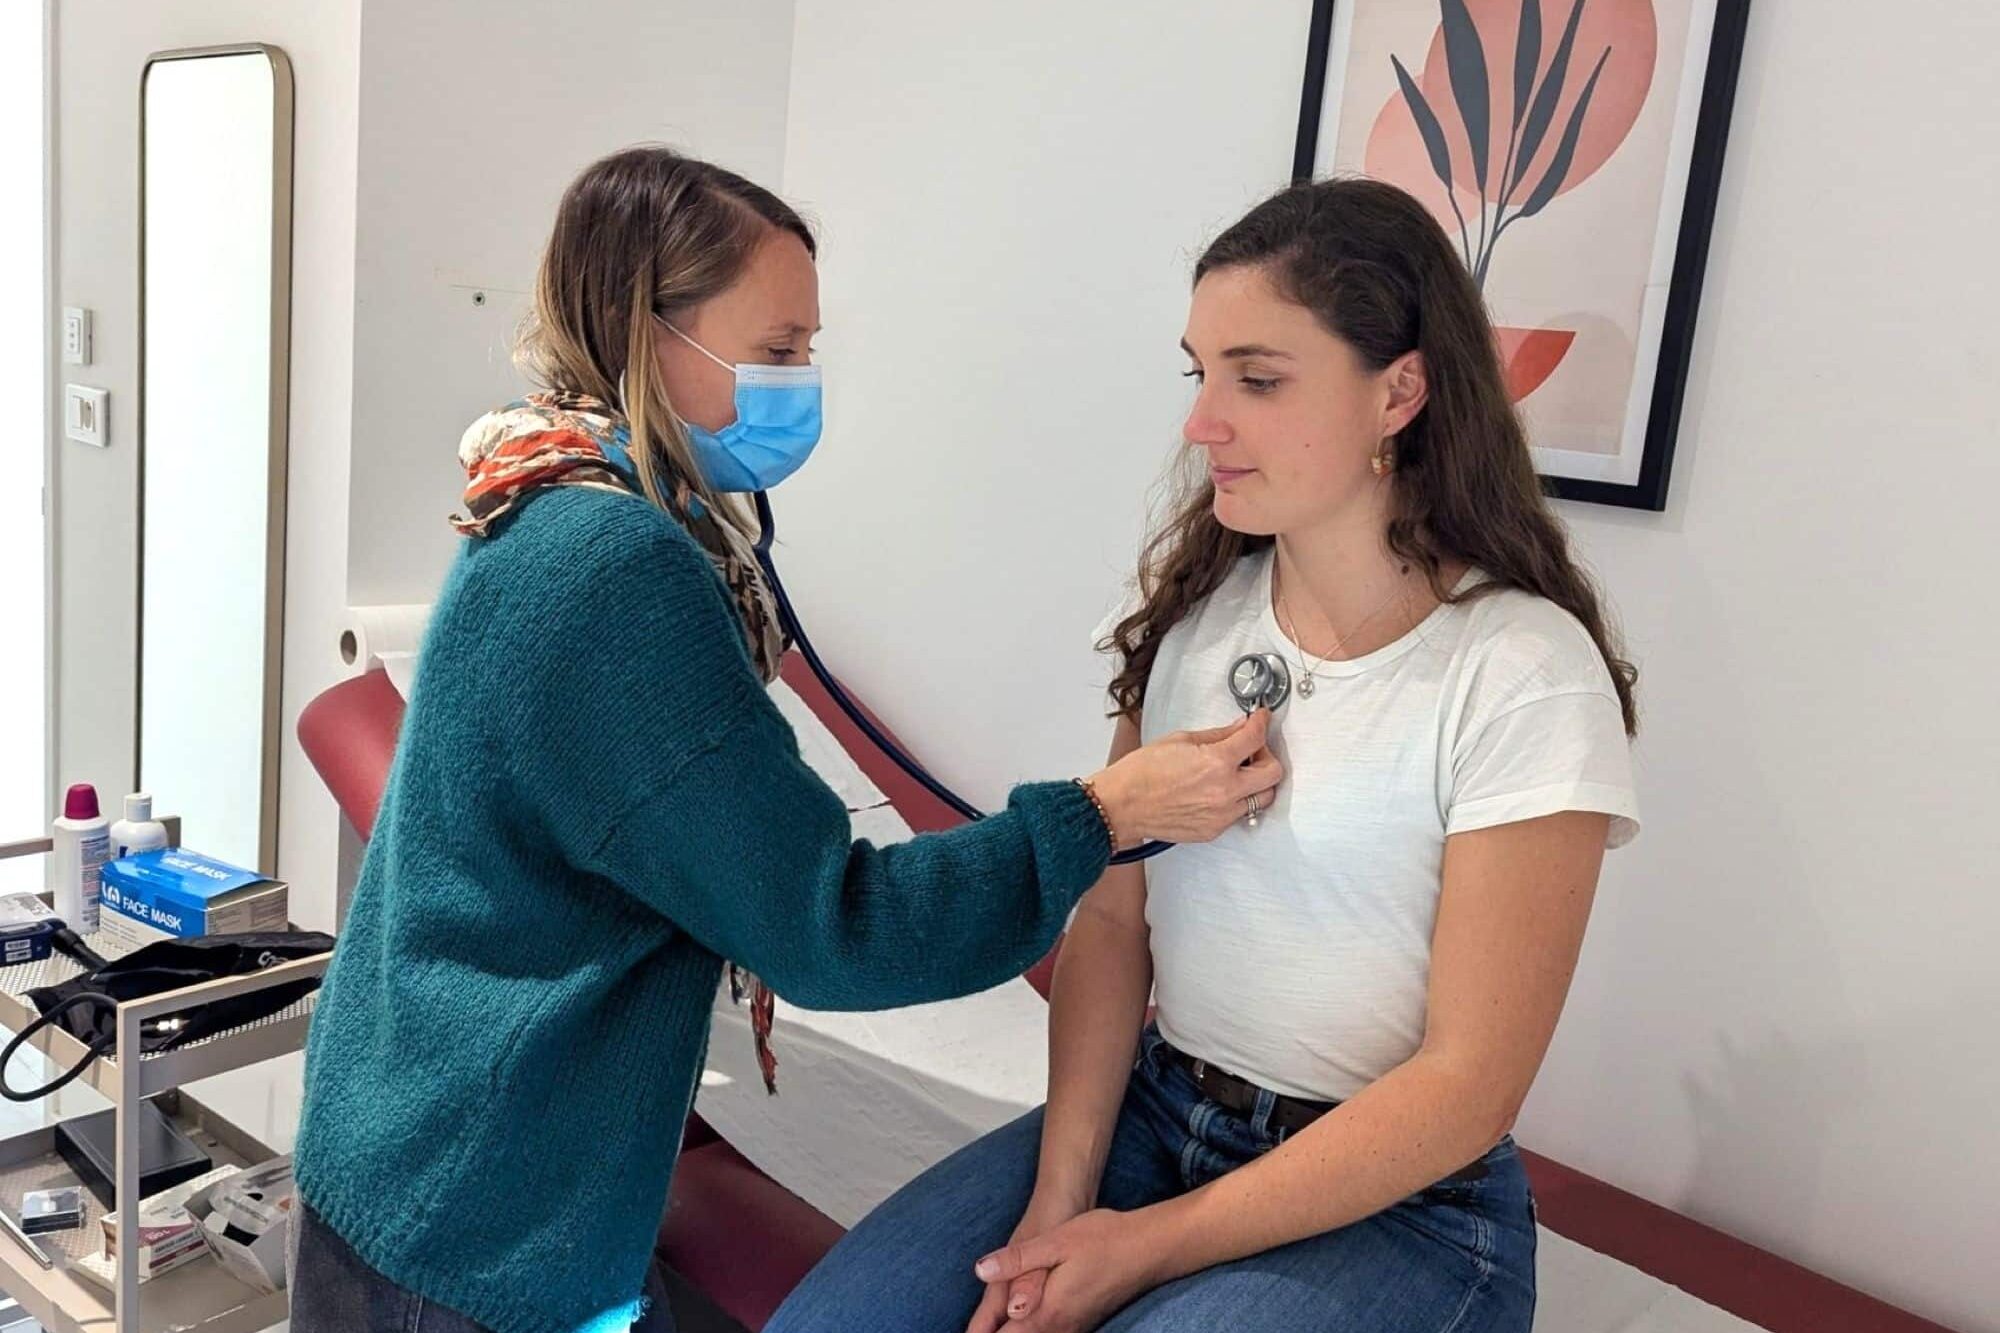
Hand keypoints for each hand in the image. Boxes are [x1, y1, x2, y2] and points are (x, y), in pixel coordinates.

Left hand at [970, 1208, 1163, 1332]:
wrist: (1149, 1248)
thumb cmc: (1103, 1239)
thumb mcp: (1055, 1241)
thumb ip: (1016, 1260)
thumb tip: (981, 1271)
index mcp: (1046, 1313)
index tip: (971, 1332)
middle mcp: (1059, 1328)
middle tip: (976, 1330)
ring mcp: (1073, 1328)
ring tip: (992, 1326)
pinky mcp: (1083, 1323)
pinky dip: (1029, 1332)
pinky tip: (1023, 1323)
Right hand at [1088, 709, 1280, 845]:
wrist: (1121, 805)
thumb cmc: (1141, 774)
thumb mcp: (1180, 740)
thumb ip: (1217, 735)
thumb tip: (1239, 729)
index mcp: (1216, 763)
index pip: (1256, 737)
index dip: (1261, 723)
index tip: (1261, 719)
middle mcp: (1224, 791)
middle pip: (1273, 773)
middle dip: (1266, 756)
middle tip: (1251, 750)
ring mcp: (1221, 815)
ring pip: (1262, 798)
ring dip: (1256, 782)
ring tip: (1236, 773)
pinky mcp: (1214, 830)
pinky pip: (1239, 814)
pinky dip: (1236, 800)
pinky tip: (1218, 790)